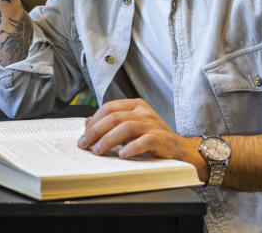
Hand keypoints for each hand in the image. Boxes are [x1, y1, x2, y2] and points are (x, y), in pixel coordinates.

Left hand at [78, 99, 204, 175]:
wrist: (179, 149)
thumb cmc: (153, 138)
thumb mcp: (131, 126)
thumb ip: (111, 123)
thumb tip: (87, 123)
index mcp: (135, 105)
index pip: (109, 108)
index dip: (93, 122)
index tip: (83, 137)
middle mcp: (143, 112)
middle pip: (113, 117)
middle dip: (95, 132)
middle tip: (85, 145)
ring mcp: (153, 124)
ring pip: (125, 127)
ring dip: (108, 140)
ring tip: (98, 151)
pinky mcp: (161, 139)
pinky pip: (144, 141)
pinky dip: (131, 147)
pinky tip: (122, 155)